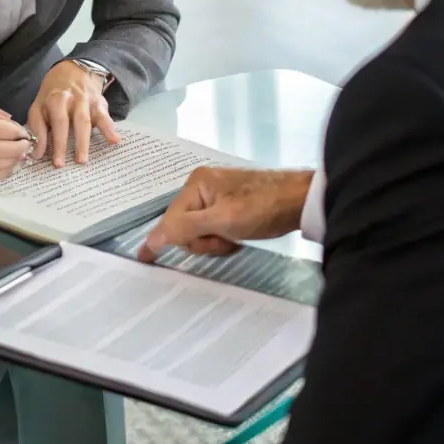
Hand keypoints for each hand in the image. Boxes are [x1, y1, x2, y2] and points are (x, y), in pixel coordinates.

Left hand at [27, 60, 120, 166]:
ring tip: (86, 159)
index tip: (58, 163)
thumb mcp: (39, 106)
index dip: (58, 143)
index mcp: (56, 100)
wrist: (71, 70)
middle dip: (77, 143)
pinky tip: (115, 140)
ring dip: (87, 140)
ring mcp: (88, 101)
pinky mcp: (99, 104)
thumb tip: (37, 154)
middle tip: (76, 163)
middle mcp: (73, 99)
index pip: (58, 123)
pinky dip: (110, 129)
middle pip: (76, 122)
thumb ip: (37, 129)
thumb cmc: (52, 95)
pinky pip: (105, 117)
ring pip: (88, 120)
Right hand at [138, 167, 312, 261]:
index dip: (160, 240)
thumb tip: (152, 238)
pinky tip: (239, 235)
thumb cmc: (262, 209)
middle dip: (203, 240)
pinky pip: (214, 227)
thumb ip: (186, 229)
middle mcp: (203, 186)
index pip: (171, 220)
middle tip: (226, 240)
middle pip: (185, 226)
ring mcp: (217, 194)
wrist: (301, 201)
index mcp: (196, 184)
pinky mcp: (230, 204)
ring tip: (236, 237)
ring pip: (200, 230)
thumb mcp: (222, 221)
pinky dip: (223, 236)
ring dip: (216, 240)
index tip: (143, 259)